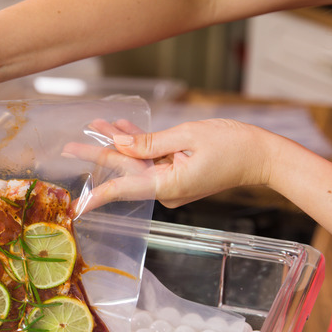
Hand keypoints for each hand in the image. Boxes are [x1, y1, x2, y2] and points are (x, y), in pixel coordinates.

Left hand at [64, 118, 273, 209]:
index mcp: (168, 185)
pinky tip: (121, 128)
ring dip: (118, 142)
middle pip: (125, 171)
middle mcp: (166, 189)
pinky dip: (139, 144)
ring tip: (94, 125)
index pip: (124, 189)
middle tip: (69, 147)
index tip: (77, 205)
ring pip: (137, 161)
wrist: (263, 155)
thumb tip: (120, 144)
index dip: (98, 195)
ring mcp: (172, 183)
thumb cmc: (233, 144)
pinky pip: (152, 159)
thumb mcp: (188, 136)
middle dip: (98, 156)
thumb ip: (150, 142)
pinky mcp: (177, 174)